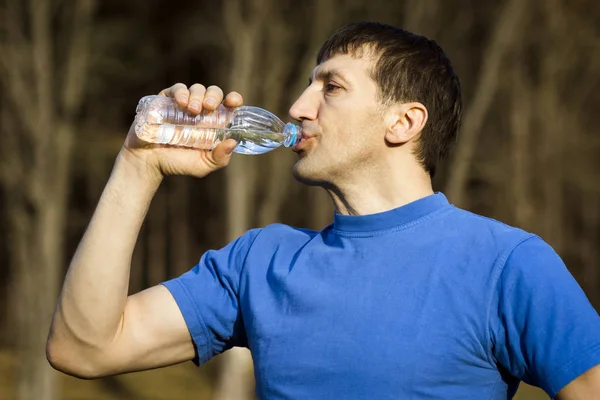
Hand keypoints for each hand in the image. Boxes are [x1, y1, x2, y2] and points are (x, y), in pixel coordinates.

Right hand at [120, 83, 242, 179]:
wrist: (148, 162)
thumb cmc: (178, 163)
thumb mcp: (202, 165)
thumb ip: (219, 158)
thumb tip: (232, 142)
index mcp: (214, 123)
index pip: (228, 106)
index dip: (233, 99)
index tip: (234, 101)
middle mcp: (201, 111)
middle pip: (213, 93)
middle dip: (214, 96)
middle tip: (209, 107)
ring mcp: (183, 104)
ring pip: (196, 89)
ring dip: (198, 95)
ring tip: (193, 110)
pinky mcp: (166, 100)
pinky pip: (176, 89)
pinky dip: (181, 92)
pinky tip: (181, 103)